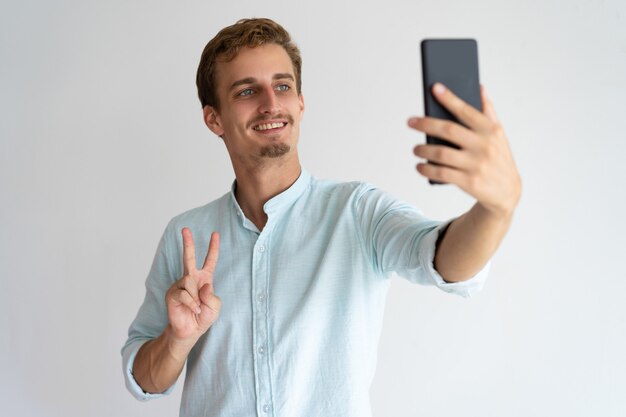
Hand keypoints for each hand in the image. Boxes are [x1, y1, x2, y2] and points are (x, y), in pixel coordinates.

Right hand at [165, 228, 221, 342]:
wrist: (190, 331)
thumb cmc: (203, 317)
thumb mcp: (215, 307)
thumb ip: (212, 296)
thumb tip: (203, 285)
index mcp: (204, 279)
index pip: (210, 260)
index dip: (213, 247)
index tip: (215, 234)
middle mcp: (191, 278)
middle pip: (188, 257)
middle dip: (188, 242)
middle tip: (185, 229)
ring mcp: (180, 285)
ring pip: (189, 281)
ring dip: (196, 298)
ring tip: (197, 308)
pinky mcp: (172, 294)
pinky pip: (184, 294)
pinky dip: (192, 304)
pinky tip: (193, 309)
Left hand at [408, 83, 521, 216]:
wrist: (507, 192)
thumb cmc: (498, 158)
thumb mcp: (498, 134)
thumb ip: (488, 111)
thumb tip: (479, 87)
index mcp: (491, 130)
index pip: (467, 111)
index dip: (450, 99)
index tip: (434, 88)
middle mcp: (484, 146)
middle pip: (449, 130)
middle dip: (426, 124)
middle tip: (410, 122)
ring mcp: (476, 165)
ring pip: (441, 153)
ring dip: (423, 150)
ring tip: (416, 149)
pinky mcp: (469, 182)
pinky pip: (441, 173)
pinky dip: (427, 169)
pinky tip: (420, 166)